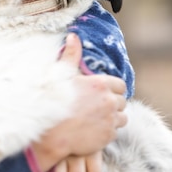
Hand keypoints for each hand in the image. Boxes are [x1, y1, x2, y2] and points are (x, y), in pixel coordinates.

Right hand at [30, 34, 126, 171]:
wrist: (49, 133)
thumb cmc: (52, 101)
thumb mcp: (60, 74)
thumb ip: (71, 55)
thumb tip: (73, 36)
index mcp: (99, 84)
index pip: (120, 85)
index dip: (112, 89)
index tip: (101, 93)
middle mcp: (109, 101)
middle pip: (122, 101)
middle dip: (112, 103)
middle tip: (96, 107)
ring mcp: (110, 119)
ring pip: (121, 117)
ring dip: (112, 117)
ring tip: (95, 119)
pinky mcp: (109, 135)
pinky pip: (114, 131)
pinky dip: (106, 131)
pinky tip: (92, 129)